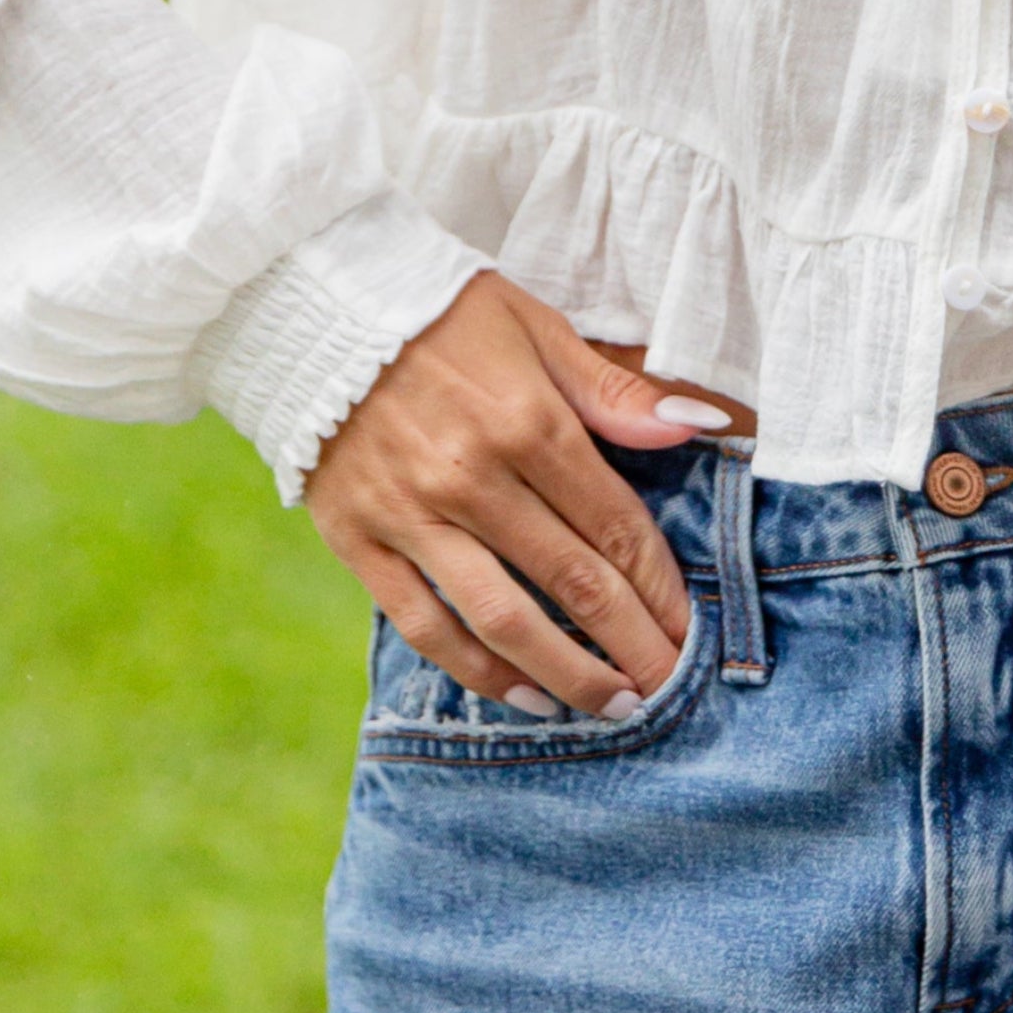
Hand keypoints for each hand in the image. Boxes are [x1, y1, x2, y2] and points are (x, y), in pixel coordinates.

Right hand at [303, 271, 737, 716]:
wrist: (314, 303)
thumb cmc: (442, 312)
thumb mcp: (537, 327)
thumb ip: (613, 391)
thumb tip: (698, 425)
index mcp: (527, 422)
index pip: (614, 525)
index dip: (660, 587)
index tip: (691, 631)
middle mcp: (472, 477)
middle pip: (573, 582)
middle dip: (632, 645)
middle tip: (671, 691)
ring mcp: (411, 515)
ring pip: (503, 619)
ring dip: (566, 673)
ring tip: (612, 708)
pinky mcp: (359, 540)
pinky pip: (425, 624)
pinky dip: (477, 670)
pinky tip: (524, 696)